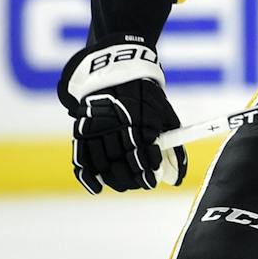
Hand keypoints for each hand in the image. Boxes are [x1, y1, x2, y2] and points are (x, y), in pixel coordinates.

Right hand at [57, 37, 187, 193]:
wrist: (116, 70)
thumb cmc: (146, 97)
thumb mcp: (165, 115)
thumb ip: (172, 146)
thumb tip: (175, 179)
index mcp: (140, 118)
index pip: (144, 152)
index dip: (149, 170)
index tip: (154, 180)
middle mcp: (117, 123)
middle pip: (123, 161)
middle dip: (134, 177)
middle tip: (142, 183)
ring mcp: (97, 126)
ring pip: (103, 163)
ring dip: (115, 179)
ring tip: (126, 185)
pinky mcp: (82, 129)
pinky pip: (81, 157)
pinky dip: (88, 176)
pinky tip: (98, 188)